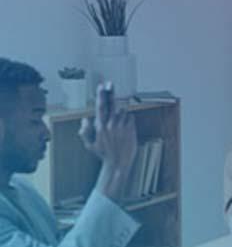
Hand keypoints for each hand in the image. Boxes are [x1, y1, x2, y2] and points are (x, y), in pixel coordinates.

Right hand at [79, 83, 137, 201]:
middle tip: (110, 83)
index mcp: (100, 127)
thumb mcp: (90, 145)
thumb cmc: (104, 154)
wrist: (118, 163)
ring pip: (122, 111)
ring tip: (117, 125)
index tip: (101, 86)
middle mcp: (111, 124)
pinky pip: (130, 117)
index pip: (100, 107)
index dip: (101, 95)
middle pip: (111, 104)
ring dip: (119, 113)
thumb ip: (85, 132)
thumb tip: (85, 119)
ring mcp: (122, 126)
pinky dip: (128, 119)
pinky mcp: (131, 128)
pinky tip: (124, 128)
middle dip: (110, 93)